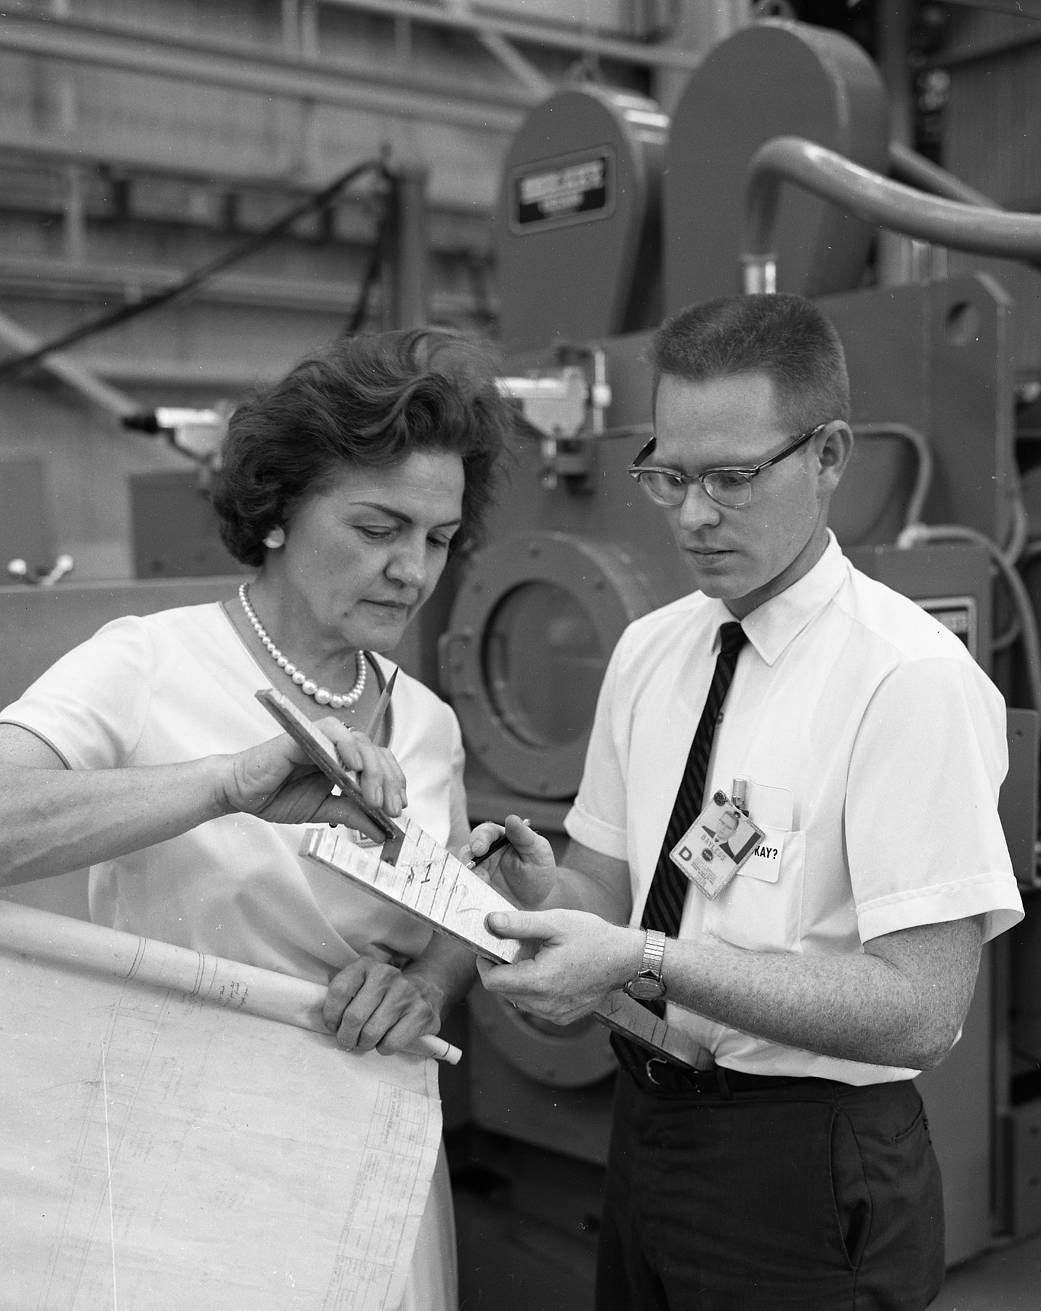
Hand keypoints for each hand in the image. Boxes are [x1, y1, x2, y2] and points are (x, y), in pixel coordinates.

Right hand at [218, 718, 406, 840]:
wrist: (242, 794)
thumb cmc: (278, 797)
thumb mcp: (324, 810)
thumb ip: (352, 814)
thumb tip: (381, 830)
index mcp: (345, 760)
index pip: (380, 764)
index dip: (394, 783)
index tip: (398, 808)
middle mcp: (338, 745)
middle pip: (377, 753)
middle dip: (389, 782)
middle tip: (391, 809)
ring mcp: (323, 736)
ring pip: (362, 743)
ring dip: (373, 771)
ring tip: (373, 799)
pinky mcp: (306, 733)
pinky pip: (335, 731)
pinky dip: (349, 747)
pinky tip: (354, 769)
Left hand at [322, 955, 444, 1055]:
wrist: (426, 989)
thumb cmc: (384, 992)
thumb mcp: (362, 982)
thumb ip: (343, 994)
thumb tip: (327, 1019)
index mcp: (367, 965)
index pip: (340, 990)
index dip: (331, 1014)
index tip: (333, 1025)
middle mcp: (387, 976)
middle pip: (354, 1017)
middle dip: (346, 1036)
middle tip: (348, 1040)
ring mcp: (406, 994)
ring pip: (371, 1033)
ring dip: (364, 1044)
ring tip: (366, 1041)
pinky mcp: (421, 1014)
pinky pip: (391, 1043)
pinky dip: (383, 1048)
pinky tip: (385, 1040)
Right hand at [465, 814, 555, 907]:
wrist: (537, 902)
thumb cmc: (539, 872)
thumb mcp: (537, 852)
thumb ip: (524, 836)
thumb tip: (511, 818)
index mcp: (499, 838)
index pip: (485, 833)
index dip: (479, 839)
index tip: (479, 849)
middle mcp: (484, 854)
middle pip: (468, 851)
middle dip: (467, 860)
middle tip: (474, 871)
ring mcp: (477, 873)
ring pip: (463, 871)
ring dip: (468, 878)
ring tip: (481, 887)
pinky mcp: (475, 890)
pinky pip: (466, 889)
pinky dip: (468, 892)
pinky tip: (476, 897)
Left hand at [477, 908, 643, 1025]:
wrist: (625, 959)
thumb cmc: (593, 938)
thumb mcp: (555, 922)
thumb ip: (519, 924)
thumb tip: (491, 922)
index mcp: (540, 981)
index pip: (492, 981)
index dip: (485, 962)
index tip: (490, 947)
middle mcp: (545, 1004)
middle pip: (502, 991)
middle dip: (502, 969)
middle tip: (516, 948)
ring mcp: (554, 1014)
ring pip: (517, 1000)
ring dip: (518, 980)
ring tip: (535, 958)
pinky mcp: (562, 1017)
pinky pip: (535, 1006)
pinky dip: (534, 990)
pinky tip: (548, 972)